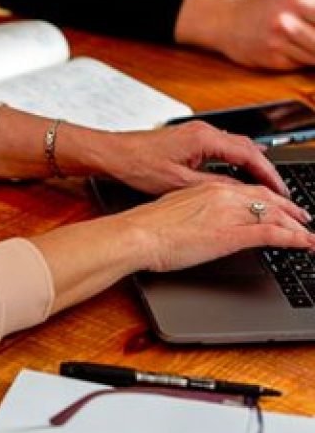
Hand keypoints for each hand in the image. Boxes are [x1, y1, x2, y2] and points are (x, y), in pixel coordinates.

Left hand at [91, 120, 287, 195]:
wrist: (111, 154)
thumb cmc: (135, 165)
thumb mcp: (177, 183)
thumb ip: (211, 187)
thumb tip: (238, 193)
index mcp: (204, 138)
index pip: (249, 155)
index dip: (268, 174)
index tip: (279, 190)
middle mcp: (203, 131)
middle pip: (247, 148)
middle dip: (264, 170)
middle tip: (277, 191)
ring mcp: (195, 133)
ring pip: (234, 146)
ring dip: (250, 164)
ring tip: (262, 186)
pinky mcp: (188, 139)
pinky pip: (221, 147)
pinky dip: (234, 161)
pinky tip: (236, 173)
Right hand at [118, 180, 314, 272]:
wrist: (136, 234)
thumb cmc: (146, 227)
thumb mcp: (174, 211)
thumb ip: (194, 212)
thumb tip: (200, 222)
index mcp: (207, 189)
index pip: (248, 191)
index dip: (269, 199)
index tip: (278, 206)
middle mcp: (222, 195)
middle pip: (268, 199)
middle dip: (290, 209)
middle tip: (304, 218)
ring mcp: (229, 214)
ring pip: (275, 215)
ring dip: (297, 225)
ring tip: (309, 234)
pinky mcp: (232, 234)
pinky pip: (273, 234)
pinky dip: (295, 238)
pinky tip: (305, 244)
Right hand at [176, 0, 314, 70]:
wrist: (225, 22)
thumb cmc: (257, 9)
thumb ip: (313, 7)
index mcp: (294, 2)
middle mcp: (286, 23)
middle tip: (314, 42)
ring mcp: (278, 44)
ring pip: (313, 56)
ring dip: (313, 54)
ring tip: (305, 47)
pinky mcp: (272, 60)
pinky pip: (298, 63)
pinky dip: (301, 60)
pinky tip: (293, 51)